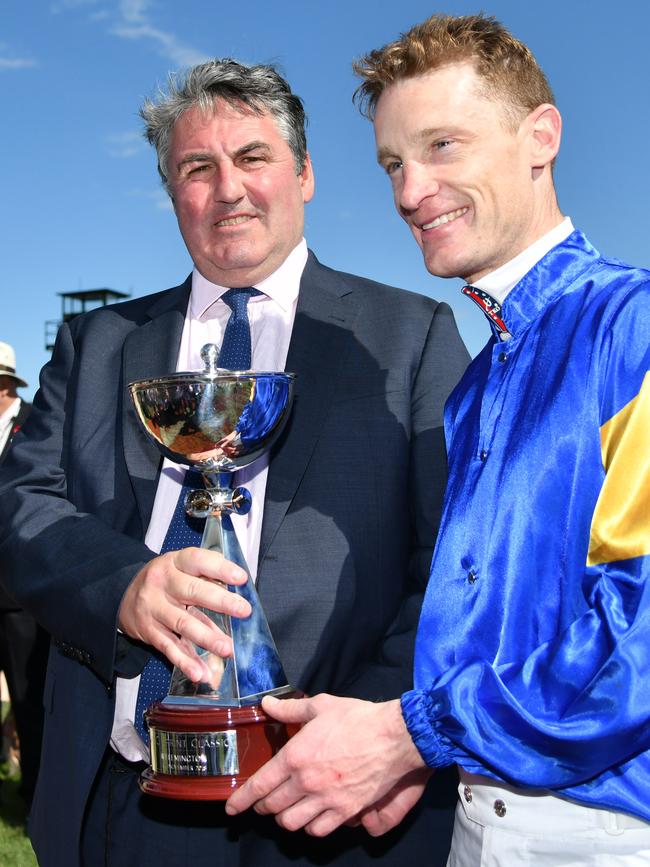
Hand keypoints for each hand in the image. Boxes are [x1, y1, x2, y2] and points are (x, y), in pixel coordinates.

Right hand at [118, 547, 249, 682]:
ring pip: (183, 623)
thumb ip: (205, 574)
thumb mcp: (179, 567)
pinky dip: (185, 661)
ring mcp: (154, 608)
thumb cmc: (164, 580)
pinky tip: (200, 673)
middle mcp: (162, 583)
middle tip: (244, 611)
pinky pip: (169, 647)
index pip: (197, 560)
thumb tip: (238, 588)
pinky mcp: (149, 632)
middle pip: (192, 592)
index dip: (220, 568)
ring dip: (206, 637)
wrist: (122, 595)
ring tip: (227, 649)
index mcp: (174, 562)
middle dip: (220, 602)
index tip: (241, 578)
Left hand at [225, 693, 427, 835]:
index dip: (241, 800)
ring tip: (286, 809)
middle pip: (272, 807)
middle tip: (264, 803)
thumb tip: (267, 704)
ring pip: (292, 823)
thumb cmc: (356, 718)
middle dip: (263, 807)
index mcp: (295, 756)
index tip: (231, 808)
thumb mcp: (320, 705)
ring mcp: (326, 799)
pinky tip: (311, 817)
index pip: (259, 786)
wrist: (393, 736)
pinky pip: (318, 830)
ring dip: (285, 818)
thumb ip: (290, 708)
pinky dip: (310, 826)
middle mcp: (306, 782)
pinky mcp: (346, 811)